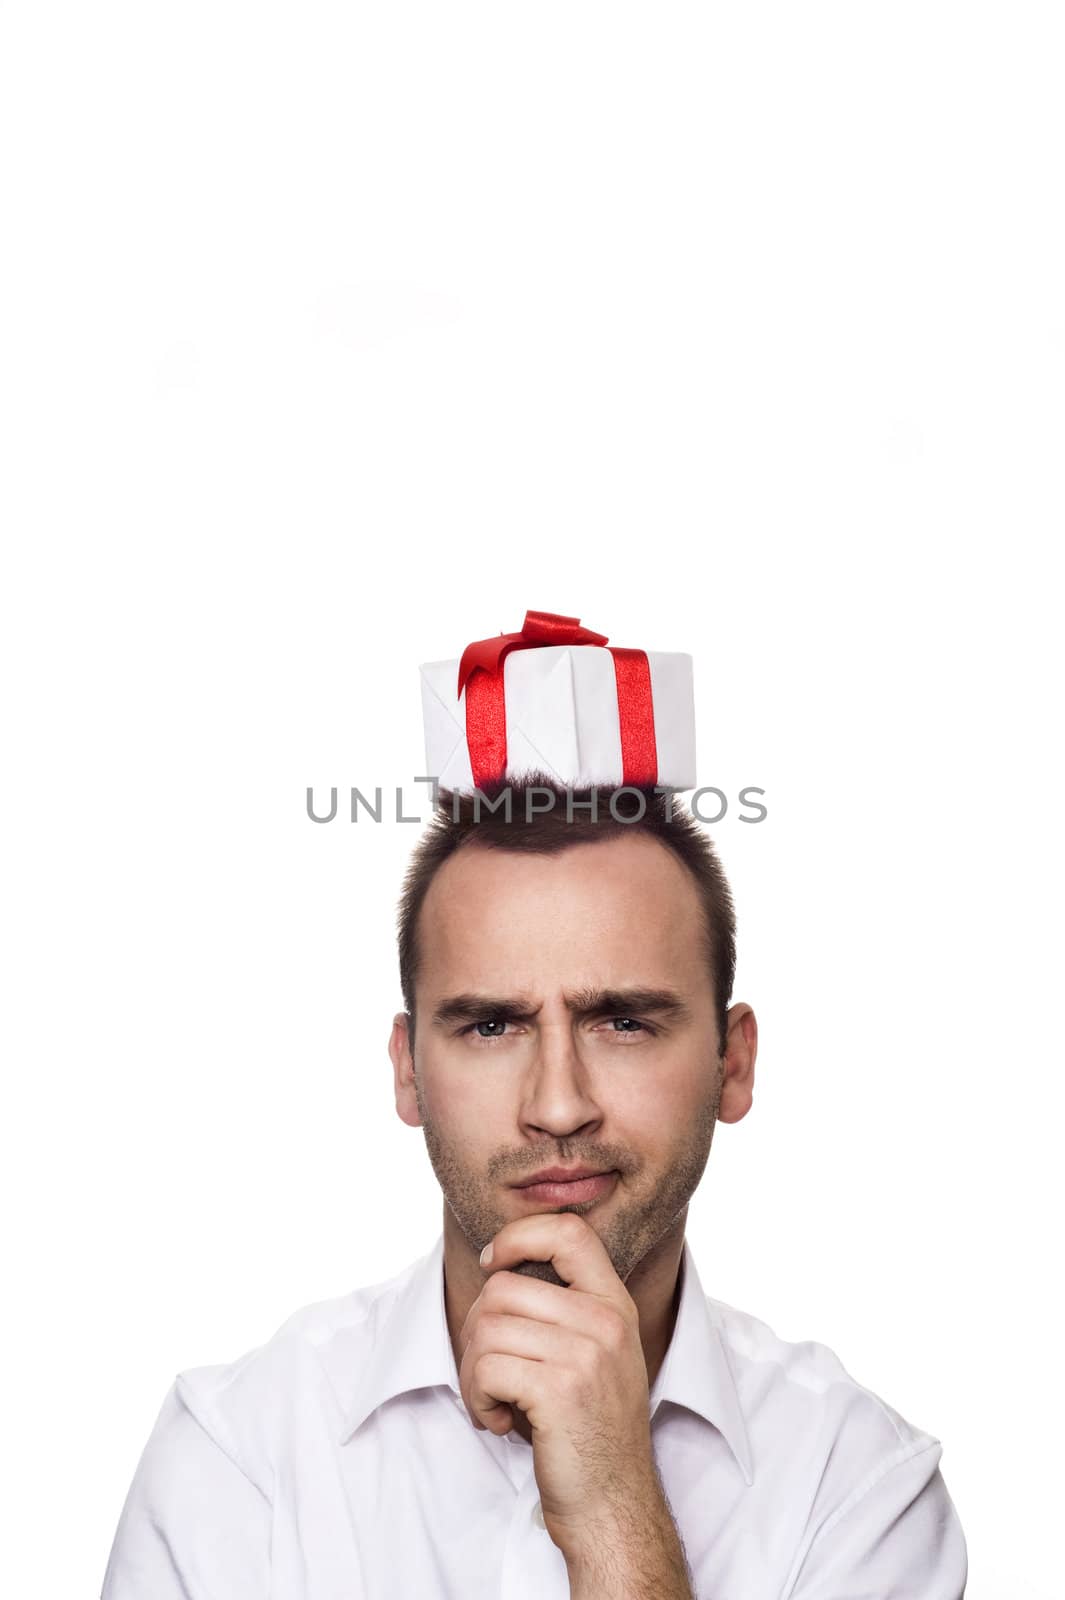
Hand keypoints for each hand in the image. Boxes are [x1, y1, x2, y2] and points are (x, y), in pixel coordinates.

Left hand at [457, 1212, 663, 1561]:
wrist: (614, 1505)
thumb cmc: (590, 1431)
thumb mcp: (597, 1354)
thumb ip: (565, 1309)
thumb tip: (500, 1272)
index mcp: (614, 1304)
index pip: (568, 1230)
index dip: (520, 1235)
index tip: (496, 1264)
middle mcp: (605, 1321)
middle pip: (504, 1288)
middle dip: (477, 1332)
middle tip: (489, 1375)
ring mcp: (585, 1354)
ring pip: (487, 1328)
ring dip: (472, 1372)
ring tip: (492, 1401)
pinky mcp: (559, 1390)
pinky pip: (485, 1368)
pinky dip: (477, 1398)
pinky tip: (497, 1421)